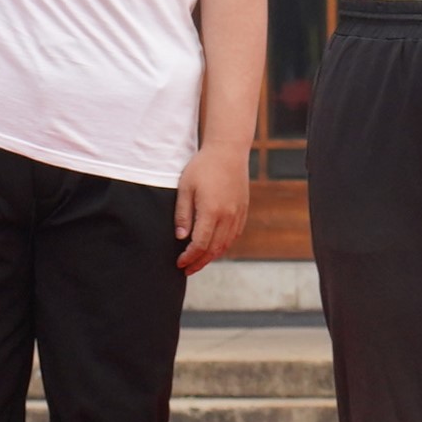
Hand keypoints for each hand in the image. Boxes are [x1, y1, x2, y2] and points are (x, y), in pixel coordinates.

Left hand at [175, 143, 249, 271]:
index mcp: (211, 211)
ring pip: (226, 244)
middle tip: (186, 270)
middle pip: (214, 249)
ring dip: (212, 257)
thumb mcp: (185, 188)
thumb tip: (181, 238)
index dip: (189, 257)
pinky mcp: (243, 209)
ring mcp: (237, 213)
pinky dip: (224, 245)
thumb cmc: (202, 166)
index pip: (200, 244)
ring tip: (199, 262)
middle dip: (199, 262)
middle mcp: (227, 216)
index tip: (179, 263)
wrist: (228, 151)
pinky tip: (214, 247)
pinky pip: (234, 235)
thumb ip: (183, 214)